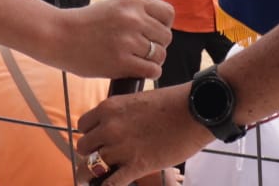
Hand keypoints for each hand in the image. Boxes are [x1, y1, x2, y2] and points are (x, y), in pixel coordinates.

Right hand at [44, 0, 173, 79]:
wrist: (59, 36)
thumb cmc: (86, 23)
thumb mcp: (113, 6)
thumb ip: (137, 12)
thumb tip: (164, 25)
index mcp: (132, 2)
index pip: (168, 13)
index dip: (164, 25)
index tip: (153, 32)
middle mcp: (133, 19)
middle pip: (166, 36)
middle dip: (158, 44)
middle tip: (142, 49)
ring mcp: (128, 41)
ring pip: (160, 55)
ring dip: (152, 60)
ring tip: (137, 60)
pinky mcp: (121, 62)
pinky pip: (152, 70)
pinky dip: (149, 72)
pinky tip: (137, 70)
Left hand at [78, 85, 211, 185]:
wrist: (195, 110)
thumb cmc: (172, 104)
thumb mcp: (137, 101)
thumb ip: (122, 115)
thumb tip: (116, 130)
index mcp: (109, 107)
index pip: (82, 125)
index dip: (90, 134)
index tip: (98, 141)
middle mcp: (110, 127)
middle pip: (83, 148)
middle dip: (92, 154)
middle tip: (103, 159)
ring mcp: (122, 148)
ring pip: (90, 168)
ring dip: (95, 174)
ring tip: (98, 179)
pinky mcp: (136, 166)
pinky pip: (110, 184)